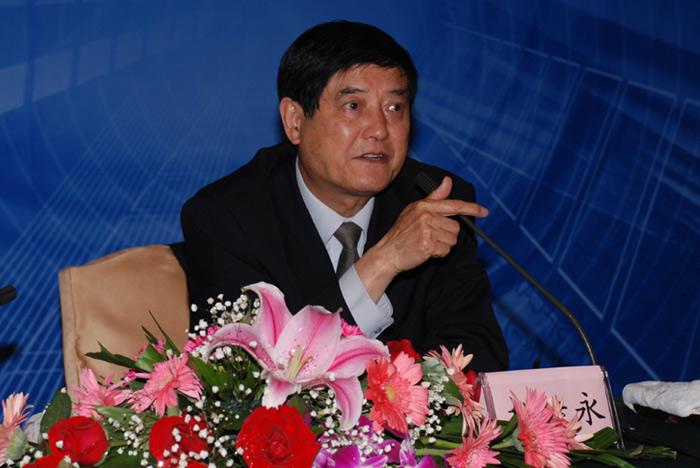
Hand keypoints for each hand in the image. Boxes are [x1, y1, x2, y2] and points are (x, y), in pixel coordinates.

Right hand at [355, 176, 487, 301]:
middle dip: (447, 235)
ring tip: (427, 243)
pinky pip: (446, 251)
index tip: (484, 211)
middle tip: (430, 237)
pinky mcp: (428, 245)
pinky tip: (426, 251)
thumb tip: (448, 181)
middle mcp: (426, 216)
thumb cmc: (402, 233)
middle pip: (455, 227)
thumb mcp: (415, 210)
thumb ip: (434, 197)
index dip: (472, 208)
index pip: (454, 205)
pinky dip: (439, 254)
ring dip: (443, 245)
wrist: (388, 252)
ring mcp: (427, 230)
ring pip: (452, 240)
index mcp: (425, 206)